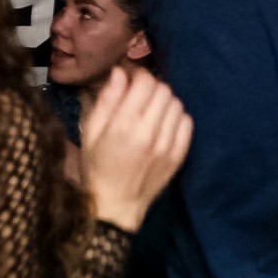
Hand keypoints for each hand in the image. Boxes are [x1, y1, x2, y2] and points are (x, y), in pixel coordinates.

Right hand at [81, 67, 192, 232]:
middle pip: (163, 89)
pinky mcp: (179, 154)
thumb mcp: (90, 133)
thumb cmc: (97, 167)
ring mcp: (168, 144)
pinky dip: (176, 116)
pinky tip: (163, 123)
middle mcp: (150, 132)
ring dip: (164, 101)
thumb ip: (107, 100)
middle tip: (139, 95)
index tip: (131, 78)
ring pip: (177, 103)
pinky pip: (187, 122)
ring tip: (151, 110)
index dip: (138, 74)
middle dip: (151, 86)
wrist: (116, 205)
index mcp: (124, 125)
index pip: (145, 82)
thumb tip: (120, 72)